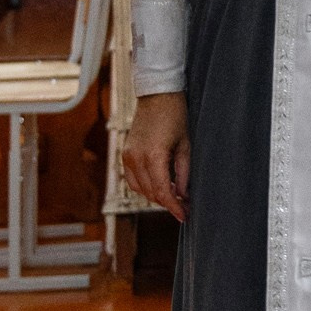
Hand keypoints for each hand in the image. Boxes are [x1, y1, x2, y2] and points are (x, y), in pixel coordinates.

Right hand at [124, 91, 189, 223]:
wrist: (157, 93)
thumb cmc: (175, 115)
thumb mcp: (185, 145)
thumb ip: (183, 173)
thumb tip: (183, 195)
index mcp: (154, 156)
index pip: (163, 192)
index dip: (174, 207)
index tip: (184, 216)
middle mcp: (136, 158)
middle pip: (151, 194)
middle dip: (168, 203)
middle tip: (184, 206)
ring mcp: (127, 156)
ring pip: (140, 189)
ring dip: (156, 195)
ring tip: (174, 196)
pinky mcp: (125, 153)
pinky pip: (132, 179)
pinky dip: (144, 186)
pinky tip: (159, 185)